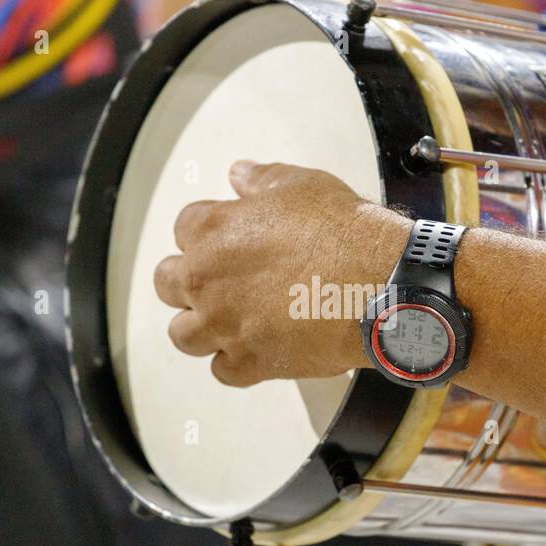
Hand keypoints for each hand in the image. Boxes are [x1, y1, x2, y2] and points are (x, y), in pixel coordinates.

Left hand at [154, 160, 411, 386]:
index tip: (224, 237)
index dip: (206, 232)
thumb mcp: (301, 185)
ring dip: (200, 327)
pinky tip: (252, 350)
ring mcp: (225, 325)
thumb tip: (240, 174)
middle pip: (168, 283)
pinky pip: (223, 371)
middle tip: (214, 281)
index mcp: (212, 230)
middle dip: (186, 281)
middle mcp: (207, 280)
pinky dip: (234, 363)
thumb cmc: (344, 234)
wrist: (378, 284)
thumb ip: (260, 179)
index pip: (183, 227)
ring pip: (184, 334)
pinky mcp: (250, 361)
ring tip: (223, 321)